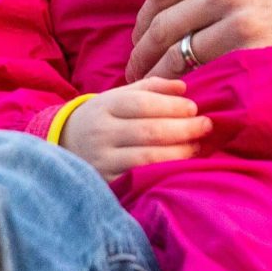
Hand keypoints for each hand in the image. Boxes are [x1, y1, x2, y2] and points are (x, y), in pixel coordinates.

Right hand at [59, 77, 210, 177]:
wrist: (65, 145)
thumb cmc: (103, 117)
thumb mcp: (119, 96)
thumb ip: (151, 88)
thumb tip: (183, 87)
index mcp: (105, 106)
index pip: (142, 104)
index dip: (172, 106)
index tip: (194, 108)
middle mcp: (101, 133)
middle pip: (148, 131)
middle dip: (183, 129)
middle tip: (205, 126)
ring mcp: (102, 161)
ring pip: (146, 158)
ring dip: (178, 153)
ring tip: (196, 146)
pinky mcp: (107, 183)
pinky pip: (140, 180)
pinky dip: (163, 173)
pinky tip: (179, 167)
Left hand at [126, 0, 271, 80]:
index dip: (145, 17)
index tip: (141, 37)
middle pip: (162, 23)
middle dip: (141, 51)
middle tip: (137, 71)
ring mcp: (241, 19)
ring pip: (178, 53)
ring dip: (157, 75)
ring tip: (153, 92)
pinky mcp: (258, 51)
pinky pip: (207, 74)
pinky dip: (189, 88)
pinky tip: (185, 98)